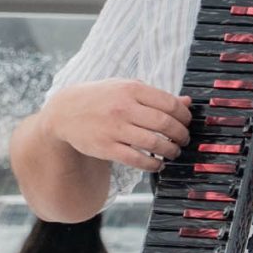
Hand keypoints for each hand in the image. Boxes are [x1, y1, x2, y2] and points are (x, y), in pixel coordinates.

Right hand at [45, 79, 192, 171]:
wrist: (64, 113)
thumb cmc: (101, 98)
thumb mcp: (126, 88)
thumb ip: (156, 95)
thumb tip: (187, 103)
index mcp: (131, 89)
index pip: (169, 103)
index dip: (184, 116)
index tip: (187, 122)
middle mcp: (123, 108)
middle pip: (165, 124)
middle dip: (181, 135)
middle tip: (184, 139)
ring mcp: (114, 129)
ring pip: (154, 143)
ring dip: (170, 151)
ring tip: (173, 152)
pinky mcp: (106, 148)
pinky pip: (137, 160)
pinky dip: (153, 165)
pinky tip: (158, 164)